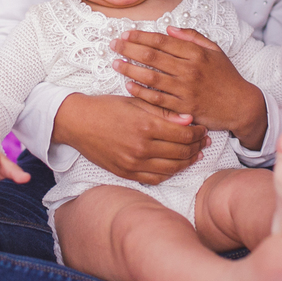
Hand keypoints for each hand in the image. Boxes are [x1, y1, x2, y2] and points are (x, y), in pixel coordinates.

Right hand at [51, 93, 209, 184]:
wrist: (78, 123)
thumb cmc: (106, 107)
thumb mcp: (136, 102)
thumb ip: (164, 111)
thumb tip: (189, 120)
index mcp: (146, 126)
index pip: (184, 134)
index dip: (198, 133)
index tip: (202, 129)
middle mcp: (141, 148)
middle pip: (181, 153)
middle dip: (196, 147)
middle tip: (203, 142)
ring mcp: (133, 163)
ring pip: (171, 168)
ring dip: (187, 162)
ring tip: (195, 155)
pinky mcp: (125, 173)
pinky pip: (155, 178)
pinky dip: (169, 173)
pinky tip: (175, 165)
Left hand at [109, 27, 266, 145]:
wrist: (241, 105)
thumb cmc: (226, 77)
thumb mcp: (214, 51)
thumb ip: (191, 37)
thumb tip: (168, 28)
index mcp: (195, 53)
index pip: (161, 40)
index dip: (140, 36)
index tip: (126, 34)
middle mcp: (189, 69)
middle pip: (151, 56)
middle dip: (129, 48)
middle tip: (113, 45)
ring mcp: (186, 89)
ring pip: (150, 76)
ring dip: (130, 69)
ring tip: (115, 63)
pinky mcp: (184, 107)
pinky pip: (157, 99)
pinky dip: (141, 92)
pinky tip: (128, 86)